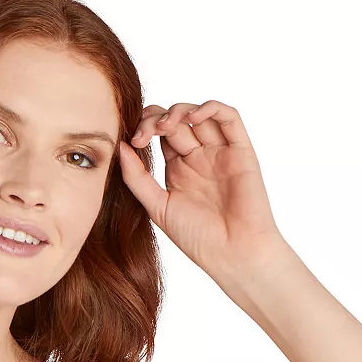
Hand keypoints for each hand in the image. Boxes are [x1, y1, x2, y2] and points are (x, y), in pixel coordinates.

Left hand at [118, 100, 286, 275]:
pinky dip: (211, 108)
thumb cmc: (197, 238)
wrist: (232, 254)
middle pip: (176, 120)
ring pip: (200, 114)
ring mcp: (220, 152)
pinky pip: (229, 118)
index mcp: (178, 169)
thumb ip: (137, 178)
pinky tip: (193, 117)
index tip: (133, 141)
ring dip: (179, 111)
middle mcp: (199, 157)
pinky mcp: (241, 151)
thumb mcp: (158, 207)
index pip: (159, 134)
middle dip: (155, 119)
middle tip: (143, 135)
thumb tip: (120, 147)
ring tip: (164, 127)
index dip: (144, 128)